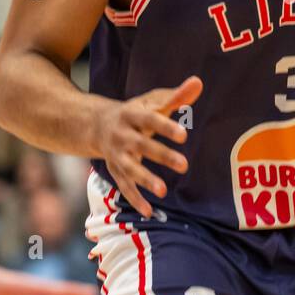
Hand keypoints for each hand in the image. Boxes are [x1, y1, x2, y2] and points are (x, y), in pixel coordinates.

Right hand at [93, 75, 201, 217]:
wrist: (96, 124)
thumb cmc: (135, 112)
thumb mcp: (152, 102)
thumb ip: (177, 95)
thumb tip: (199, 82)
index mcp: (131, 114)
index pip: (149, 120)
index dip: (165, 127)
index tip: (184, 135)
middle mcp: (121, 135)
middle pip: (141, 145)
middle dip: (161, 156)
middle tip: (184, 165)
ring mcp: (116, 154)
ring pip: (130, 169)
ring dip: (145, 180)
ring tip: (163, 191)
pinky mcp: (115, 170)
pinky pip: (124, 186)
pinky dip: (135, 199)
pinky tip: (149, 212)